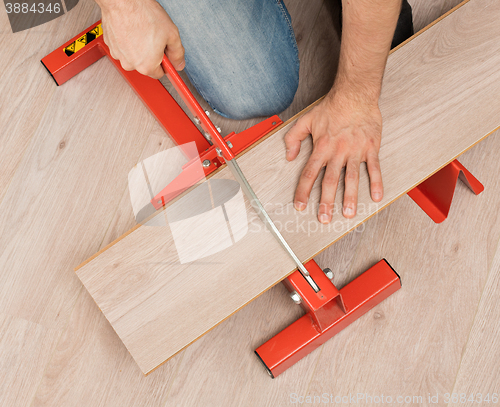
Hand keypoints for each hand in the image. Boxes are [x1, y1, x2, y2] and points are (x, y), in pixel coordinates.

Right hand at [99, 0, 184, 77]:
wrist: (122, 1)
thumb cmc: (144, 14)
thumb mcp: (171, 35)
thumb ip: (178, 53)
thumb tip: (179, 64)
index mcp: (147, 66)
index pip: (160, 73)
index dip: (165, 62)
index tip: (166, 54)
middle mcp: (131, 64)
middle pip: (146, 65)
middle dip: (153, 54)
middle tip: (155, 38)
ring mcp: (119, 55)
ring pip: (134, 57)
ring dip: (140, 48)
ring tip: (143, 32)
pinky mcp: (111, 46)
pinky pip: (124, 48)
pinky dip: (128, 42)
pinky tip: (133, 30)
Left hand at [284, 89, 383, 222]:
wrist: (355, 93)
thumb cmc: (332, 107)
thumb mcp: (306, 120)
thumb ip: (293, 138)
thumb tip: (289, 156)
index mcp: (321, 147)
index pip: (309, 174)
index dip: (303, 192)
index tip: (299, 206)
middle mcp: (337, 151)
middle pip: (330, 181)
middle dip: (326, 202)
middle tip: (324, 218)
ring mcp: (355, 150)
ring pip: (351, 178)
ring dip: (350, 197)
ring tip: (348, 213)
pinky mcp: (370, 147)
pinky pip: (374, 168)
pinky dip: (376, 182)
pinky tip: (375, 196)